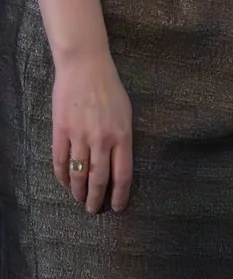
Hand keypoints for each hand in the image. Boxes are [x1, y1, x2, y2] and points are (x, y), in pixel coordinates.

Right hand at [51, 53, 132, 213]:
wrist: (85, 69)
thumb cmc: (110, 89)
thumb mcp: (126, 114)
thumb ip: (123, 138)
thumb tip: (118, 161)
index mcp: (123, 136)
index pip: (123, 174)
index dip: (120, 194)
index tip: (117, 207)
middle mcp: (102, 140)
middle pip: (100, 179)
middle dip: (97, 198)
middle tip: (94, 210)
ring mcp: (80, 136)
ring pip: (78, 173)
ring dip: (78, 191)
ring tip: (79, 199)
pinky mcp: (61, 132)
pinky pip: (59, 160)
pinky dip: (61, 176)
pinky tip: (64, 184)